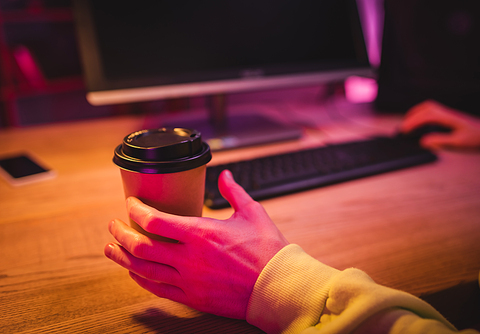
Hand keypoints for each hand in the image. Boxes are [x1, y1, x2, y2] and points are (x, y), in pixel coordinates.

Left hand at [104, 169, 288, 318]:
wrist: (276, 287)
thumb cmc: (267, 250)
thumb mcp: (252, 213)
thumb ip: (234, 192)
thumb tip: (225, 175)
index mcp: (201, 233)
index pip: (155, 220)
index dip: (136, 210)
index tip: (131, 204)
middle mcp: (189, 258)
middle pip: (141, 245)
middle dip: (121, 233)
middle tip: (113, 226)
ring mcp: (188, 280)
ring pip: (143, 269)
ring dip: (123, 257)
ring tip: (111, 249)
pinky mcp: (192, 297)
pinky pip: (157, 288)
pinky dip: (141, 279)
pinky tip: (134, 272)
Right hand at [400, 100, 479, 150]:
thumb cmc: (478, 139)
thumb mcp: (458, 143)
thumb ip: (439, 141)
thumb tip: (423, 141)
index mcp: (448, 118)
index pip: (426, 116)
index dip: (413, 123)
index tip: (404, 131)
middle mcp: (448, 113)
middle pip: (426, 108)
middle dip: (412, 116)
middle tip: (403, 127)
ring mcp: (450, 115)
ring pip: (430, 108)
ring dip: (418, 113)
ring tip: (409, 123)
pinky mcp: (453, 118)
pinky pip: (435, 113)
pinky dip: (425, 116)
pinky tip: (424, 126)